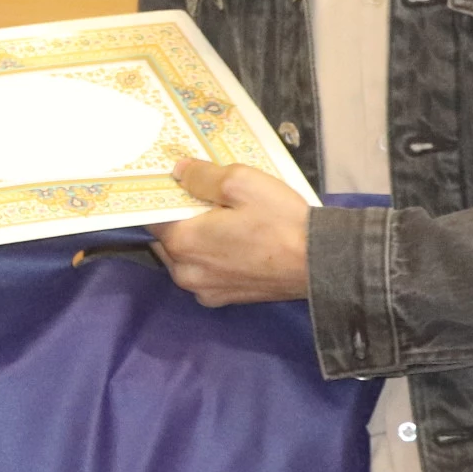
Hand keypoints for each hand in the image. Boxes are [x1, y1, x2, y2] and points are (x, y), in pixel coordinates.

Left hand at [150, 159, 312, 305]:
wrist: (320, 263)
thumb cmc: (280, 221)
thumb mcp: (241, 182)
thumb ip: (202, 176)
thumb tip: (179, 172)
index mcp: (182, 242)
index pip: (152, 216)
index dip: (161, 197)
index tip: (172, 183)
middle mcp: (185, 273)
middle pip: (167, 239)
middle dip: (179, 218)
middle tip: (201, 197)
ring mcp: (204, 290)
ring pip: (185, 258)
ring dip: (195, 239)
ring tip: (220, 219)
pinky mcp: (225, 299)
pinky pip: (205, 273)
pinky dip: (211, 258)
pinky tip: (233, 242)